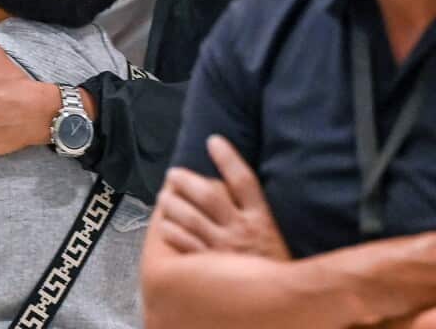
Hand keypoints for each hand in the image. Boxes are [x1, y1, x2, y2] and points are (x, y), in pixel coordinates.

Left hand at [155, 135, 289, 260]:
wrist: (281, 304)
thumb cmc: (272, 266)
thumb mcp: (272, 234)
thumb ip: (252, 212)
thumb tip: (229, 186)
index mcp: (262, 220)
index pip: (245, 181)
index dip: (229, 159)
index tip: (214, 141)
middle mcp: (242, 231)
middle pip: (209, 196)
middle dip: (187, 181)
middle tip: (173, 173)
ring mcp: (224, 249)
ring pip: (191, 218)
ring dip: (173, 204)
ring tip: (163, 196)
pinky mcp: (210, 268)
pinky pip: (184, 244)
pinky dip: (171, 232)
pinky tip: (164, 224)